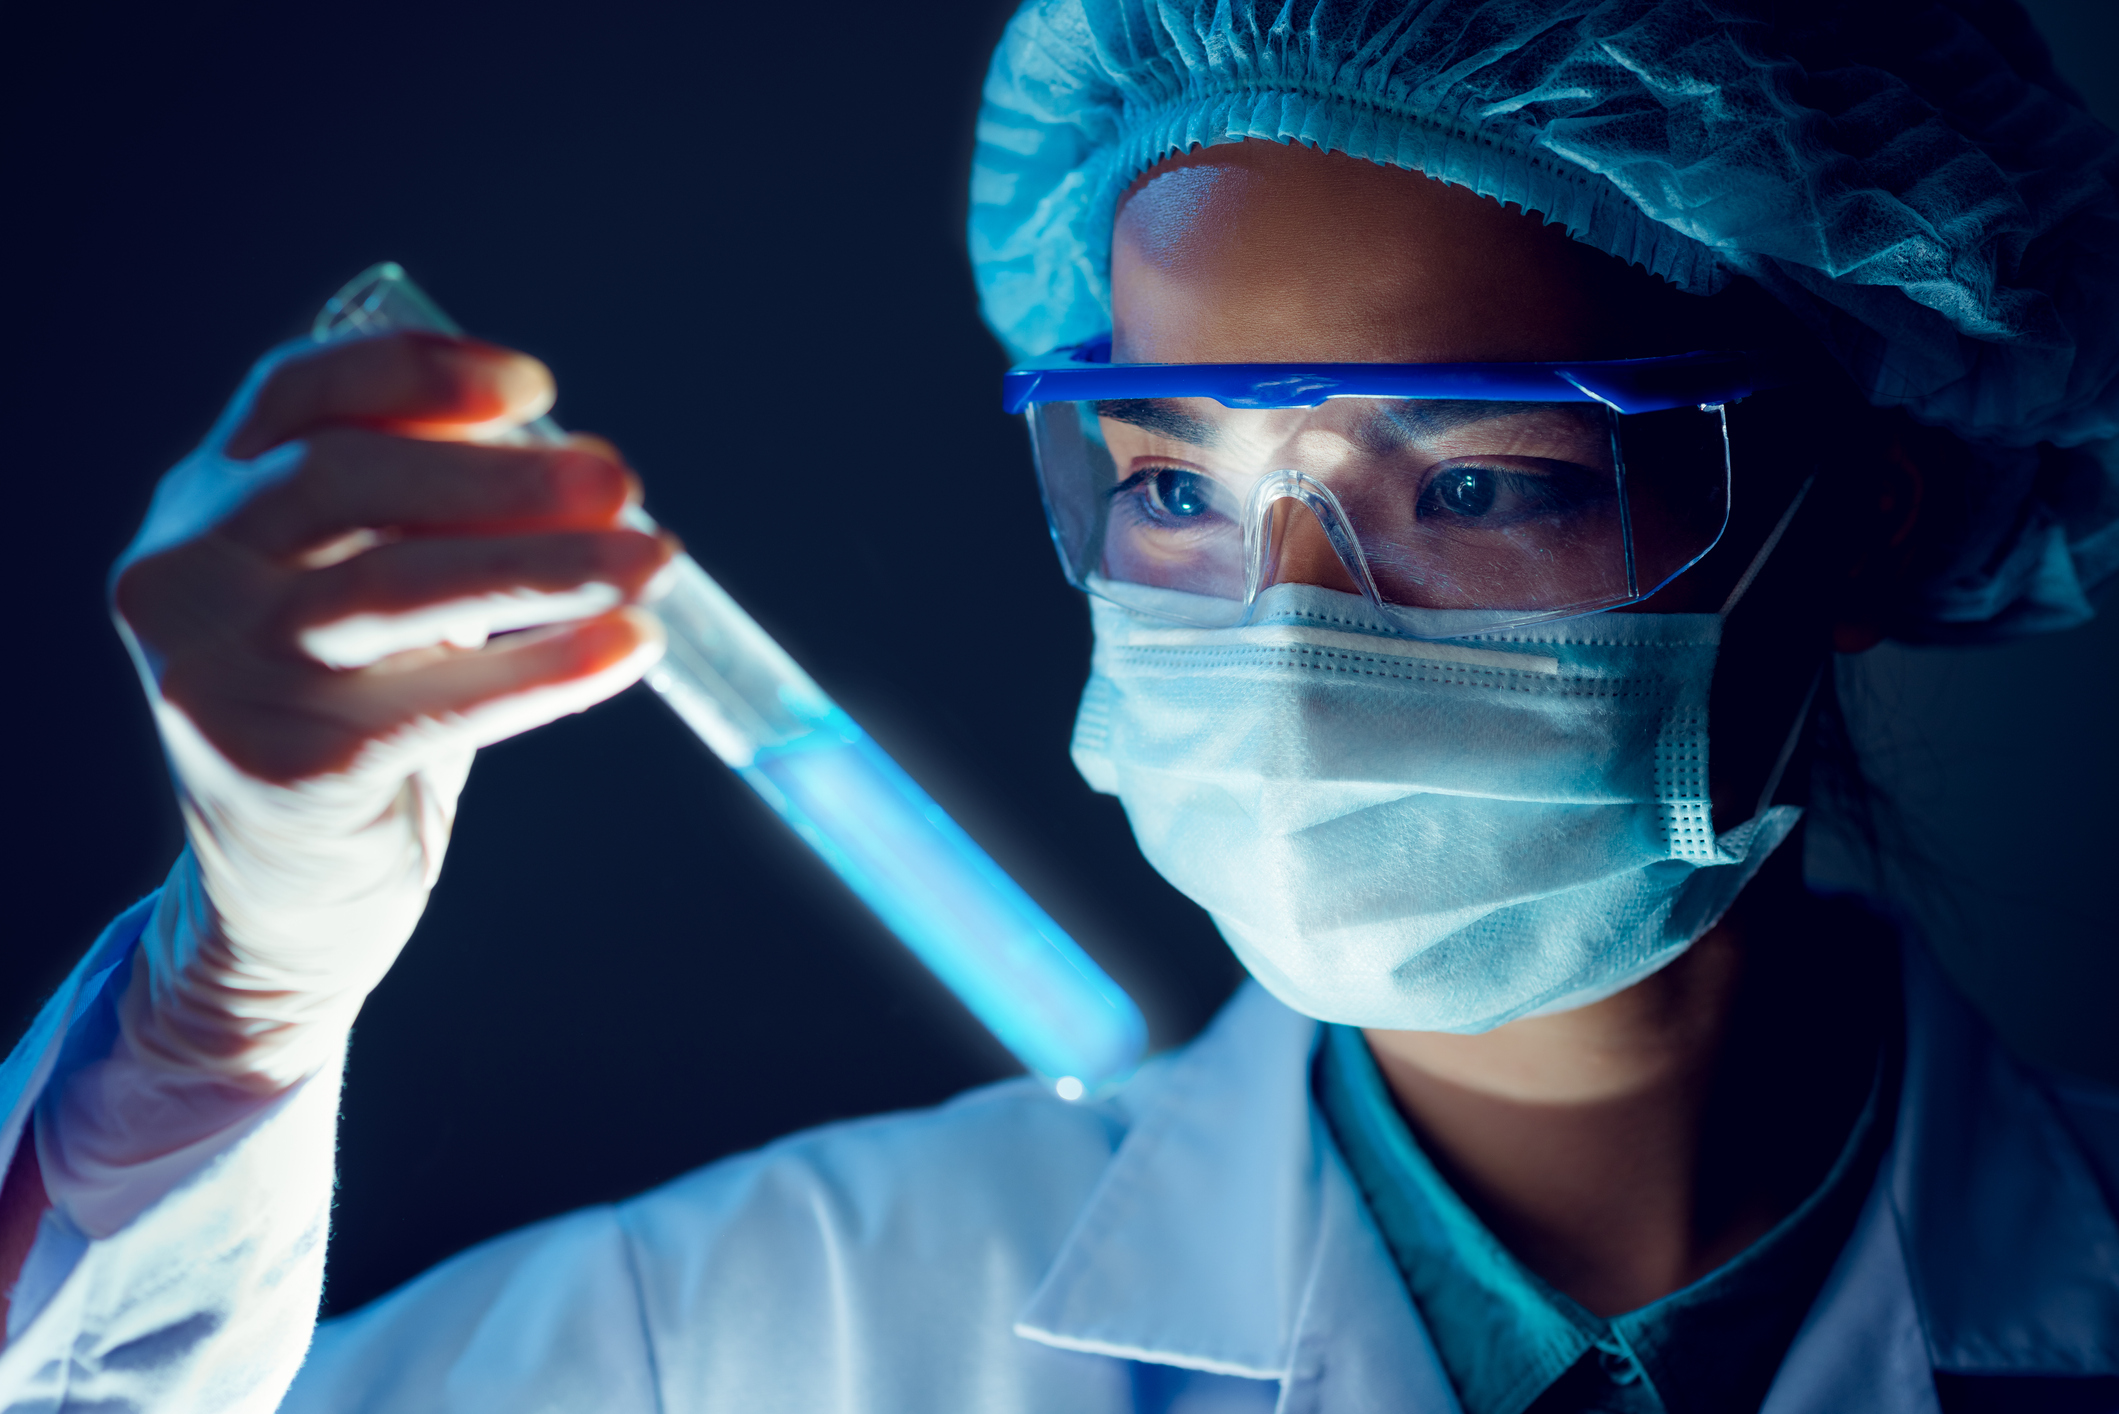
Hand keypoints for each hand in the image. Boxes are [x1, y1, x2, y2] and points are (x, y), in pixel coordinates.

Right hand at [111, 331, 673, 1084]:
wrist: (288, 905)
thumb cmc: (355, 721)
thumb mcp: (373, 597)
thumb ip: (431, 517)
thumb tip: (583, 466)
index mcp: (202, 507)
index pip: (295, 394)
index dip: (418, 373)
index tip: (536, 387)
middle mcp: (185, 578)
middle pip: (345, 480)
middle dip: (500, 475)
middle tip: (623, 481)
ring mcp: (218, 677)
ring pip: (394, 587)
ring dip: (544, 565)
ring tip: (656, 558)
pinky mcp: (282, 771)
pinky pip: (438, 704)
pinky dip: (547, 670)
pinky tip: (630, 649)